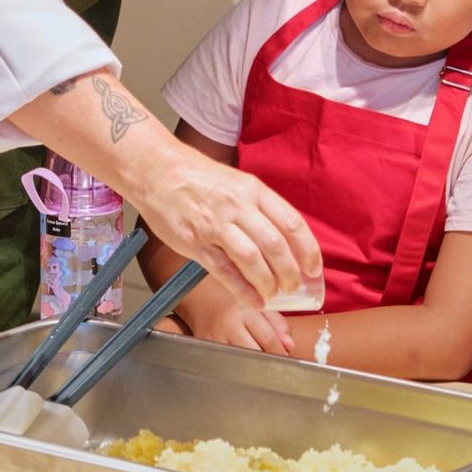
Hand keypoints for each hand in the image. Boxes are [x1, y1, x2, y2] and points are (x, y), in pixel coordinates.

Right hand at [131, 142, 320, 309]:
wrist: (157, 169)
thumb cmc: (198, 177)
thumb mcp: (237, 183)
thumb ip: (260, 208)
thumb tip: (284, 240)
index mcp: (253, 190)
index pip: (291, 223)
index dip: (308, 251)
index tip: (314, 269)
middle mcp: (238, 206)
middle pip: (275, 245)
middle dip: (290, 272)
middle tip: (294, 287)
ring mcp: (215, 225)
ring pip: (252, 260)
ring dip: (268, 283)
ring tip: (273, 294)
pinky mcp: (195, 242)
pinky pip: (224, 271)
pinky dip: (243, 290)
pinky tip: (253, 301)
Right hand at [184, 295, 295, 356]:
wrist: (200, 295)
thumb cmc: (231, 298)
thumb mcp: (257, 303)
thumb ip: (277, 323)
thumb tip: (289, 345)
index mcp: (245, 311)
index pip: (269, 340)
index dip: (281, 353)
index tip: (286, 358)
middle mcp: (229, 325)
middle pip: (255, 354)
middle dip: (267, 361)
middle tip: (273, 361)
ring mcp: (215, 338)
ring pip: (240, 362)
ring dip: (252, 364)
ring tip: (256, 358)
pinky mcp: (205, 346)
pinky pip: (224, 362)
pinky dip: (235, 364)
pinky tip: (238, 358)